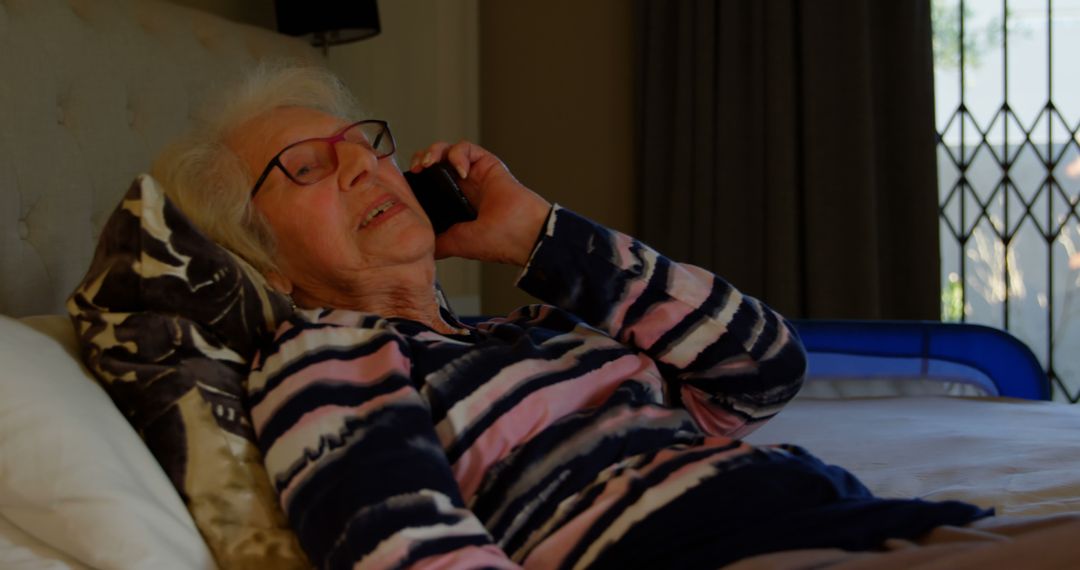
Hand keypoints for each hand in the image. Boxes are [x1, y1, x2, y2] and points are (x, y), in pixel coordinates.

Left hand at [409, 141, 550, 265]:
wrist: (522, 235)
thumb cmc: (500, 241)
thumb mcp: (458, 244)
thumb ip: (439, 243)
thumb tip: (422, 250)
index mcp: (457, 203)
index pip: (430, 181)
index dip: (418, 177)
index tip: (409, 182)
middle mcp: (465, 186)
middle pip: (436, 161)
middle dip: (421, 159)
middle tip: (417, 168)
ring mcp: (476, 174)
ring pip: (448, 150)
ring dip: (434, 151)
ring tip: (430, 163)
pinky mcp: (488, 163)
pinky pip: (466, 147)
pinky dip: (458, 154)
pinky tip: (461, 170)